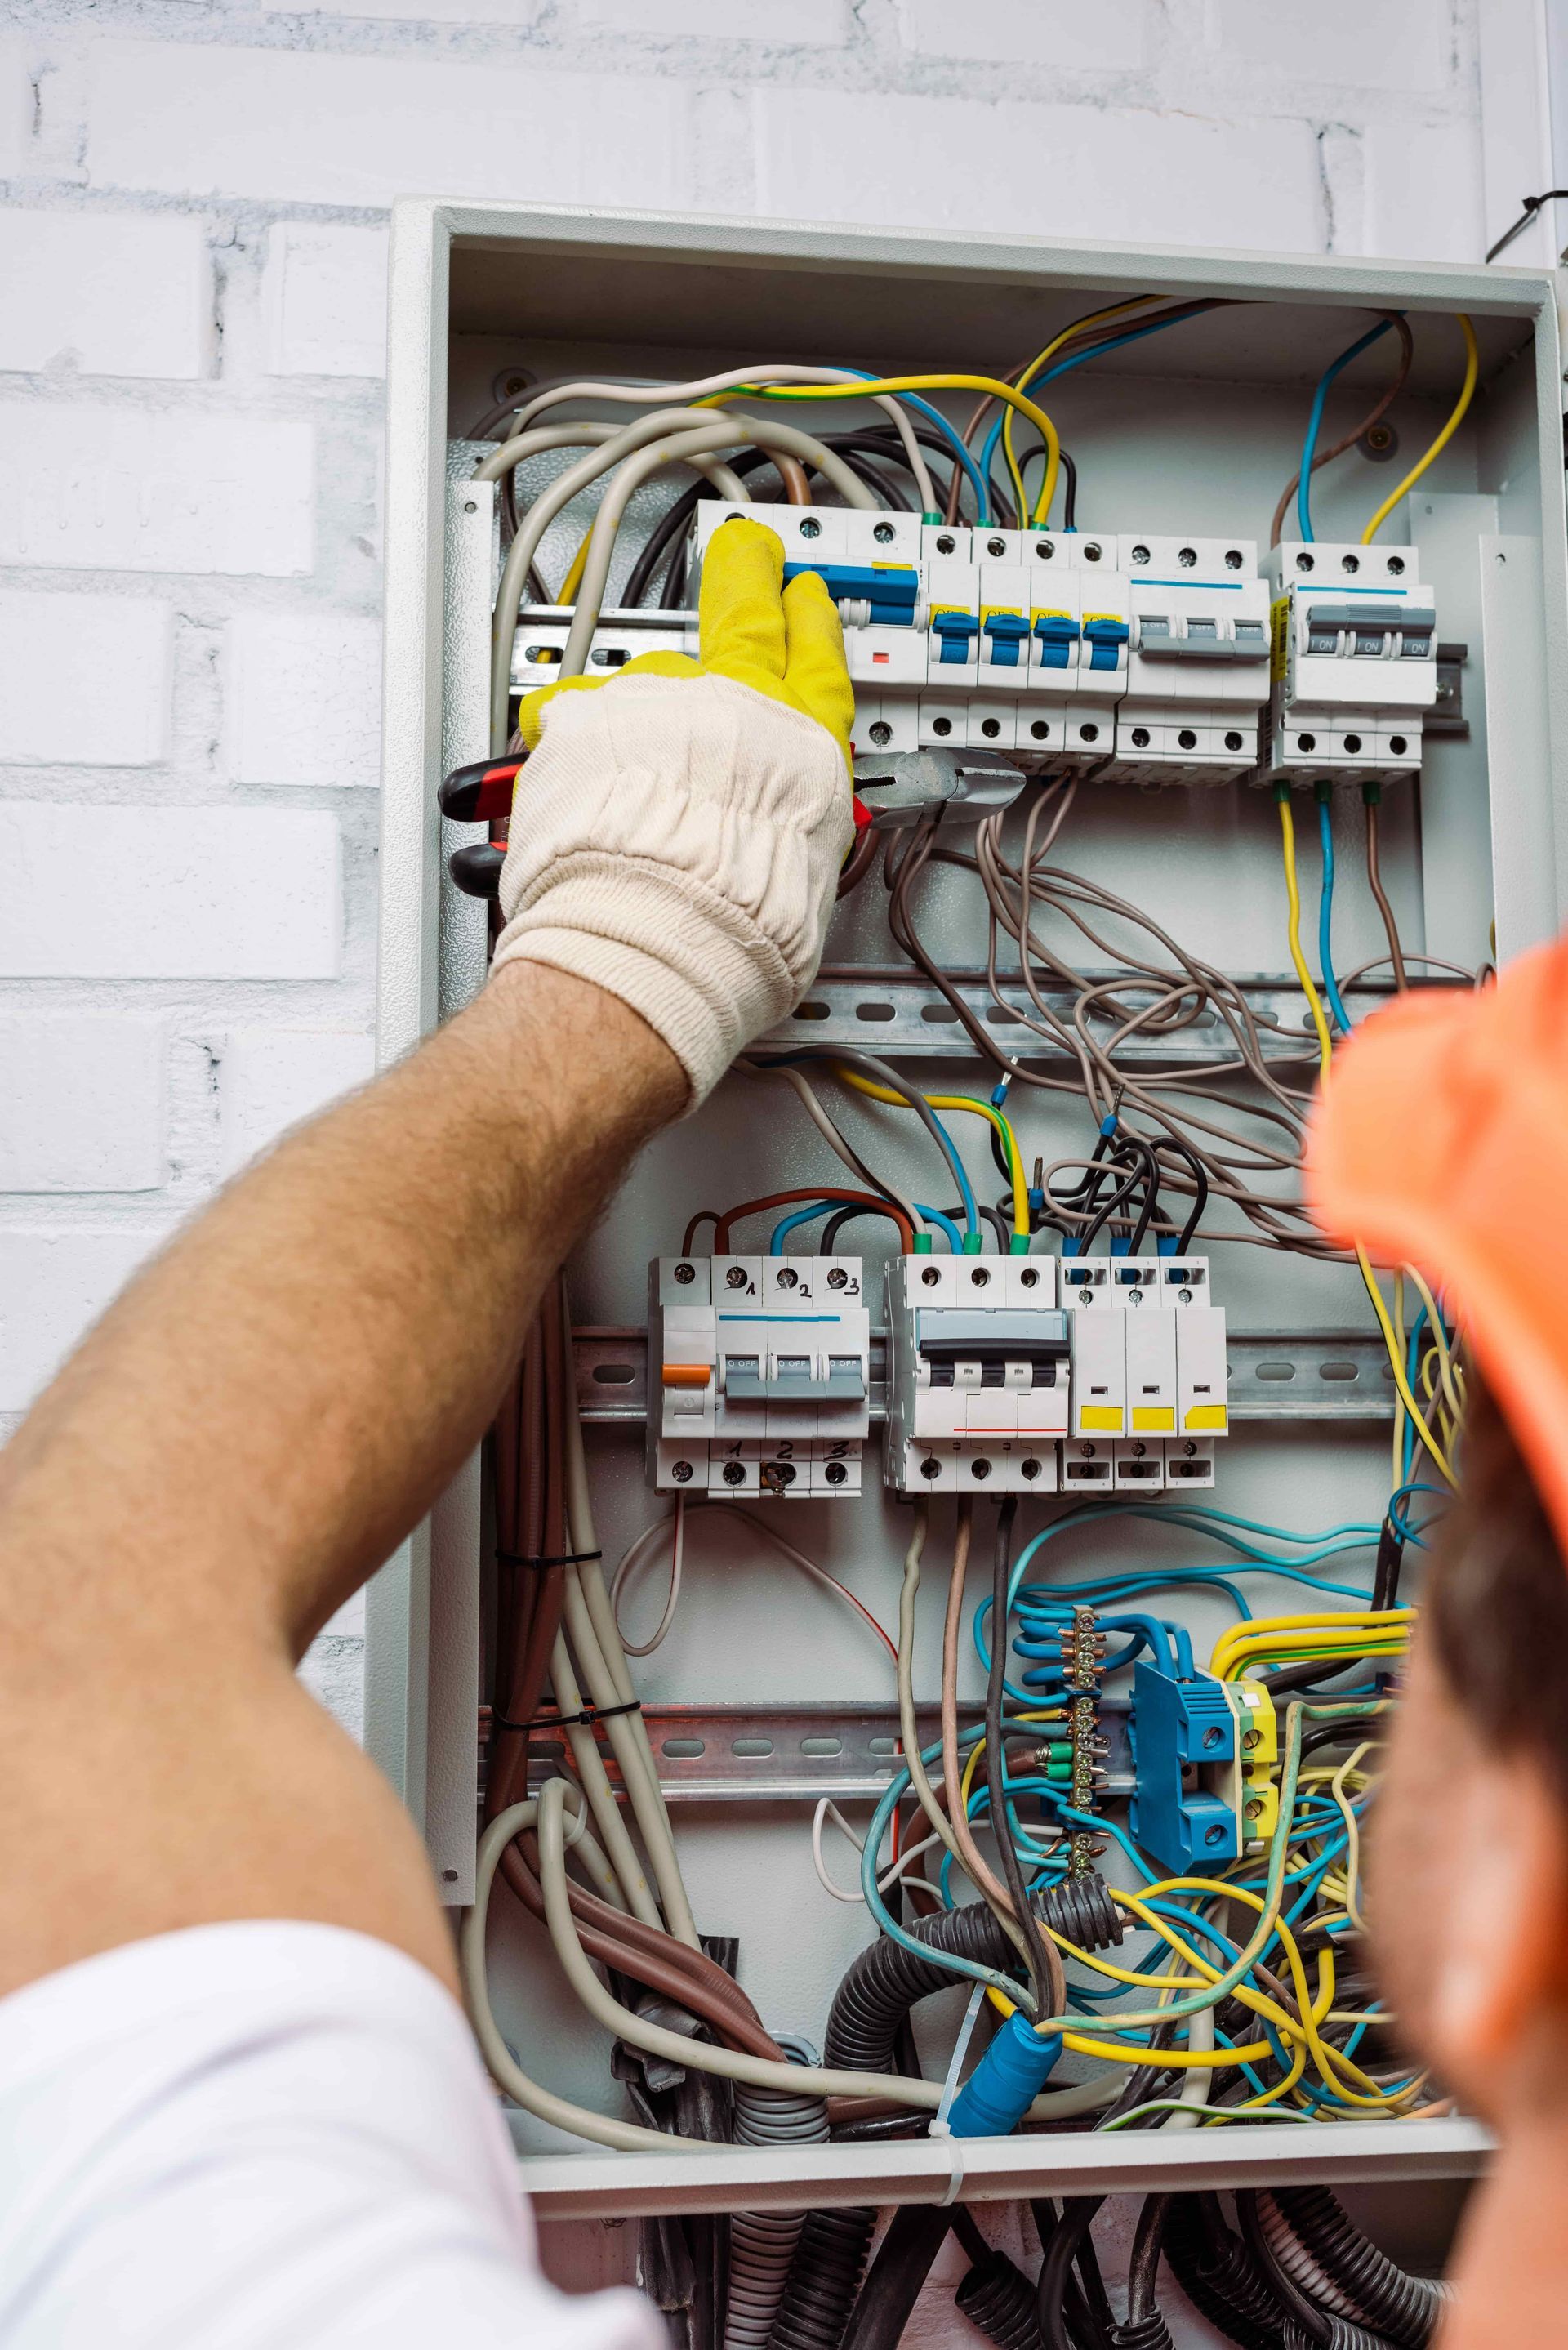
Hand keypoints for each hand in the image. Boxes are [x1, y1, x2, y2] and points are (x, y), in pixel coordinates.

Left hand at [491, 514, 855, 1104]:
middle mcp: (726, 701)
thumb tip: (772, 838)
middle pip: (739, 613)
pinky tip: (551, 757)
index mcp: (798, 742)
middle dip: (743, 574)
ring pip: (641, 680)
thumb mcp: (801, 878)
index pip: (815, 659)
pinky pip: (564, 714)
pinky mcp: (578, 719)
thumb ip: (784, 831)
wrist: (658, 929)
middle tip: (743, 551)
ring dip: (631, 712)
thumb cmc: (736, 925)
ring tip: (619, 765)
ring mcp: (649, 699)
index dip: (809, 622)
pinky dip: (558, 737)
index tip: (803, 595)